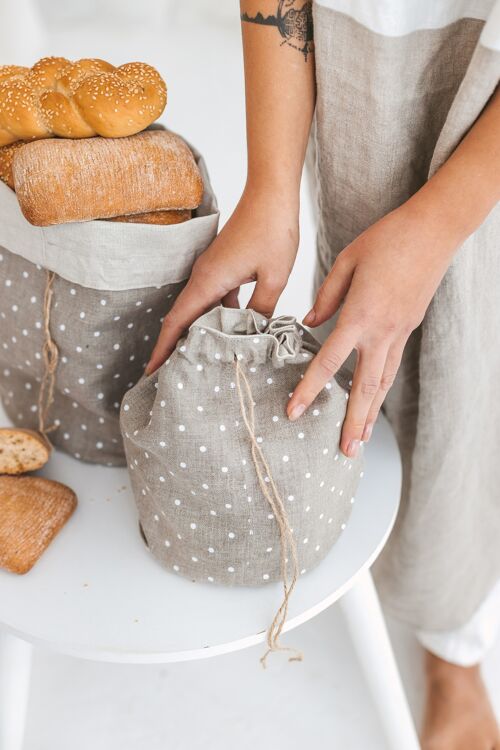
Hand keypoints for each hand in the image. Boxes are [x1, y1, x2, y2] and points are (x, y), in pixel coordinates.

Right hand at [146, 186, 299, 373]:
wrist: (272, 194)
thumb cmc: (272, 230)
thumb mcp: (274, 278)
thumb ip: (262, 310)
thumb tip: (255, 334)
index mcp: (208, 280)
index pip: (177, 321)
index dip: (163, 348)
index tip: (152, 371)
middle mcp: (204, 276)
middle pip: (181, 318)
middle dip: (172, 347)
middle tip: (169, 376)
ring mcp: (212, 271)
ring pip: (198, 310)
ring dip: (195, 333)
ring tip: (197, 361)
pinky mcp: (223, 267)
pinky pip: (213, 299)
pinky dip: (215, 318)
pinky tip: (228, 334)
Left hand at [287, 200, 459, 456]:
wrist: (434, 229)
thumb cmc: (387, 238)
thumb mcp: (347, 261)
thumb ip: (326, 297)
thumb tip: (309, 323)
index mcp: (361, 314)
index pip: (330, 361)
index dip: (310, 389)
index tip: (294, 412)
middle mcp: (383, 331)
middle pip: (365, 386)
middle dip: (354, 421)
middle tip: (345, 451)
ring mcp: (400, 332)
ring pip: (383, 382)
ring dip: (370, 413)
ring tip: (360, 440)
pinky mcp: (409, 327)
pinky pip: (392, 365)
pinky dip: (381, 388)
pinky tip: (373, 401)